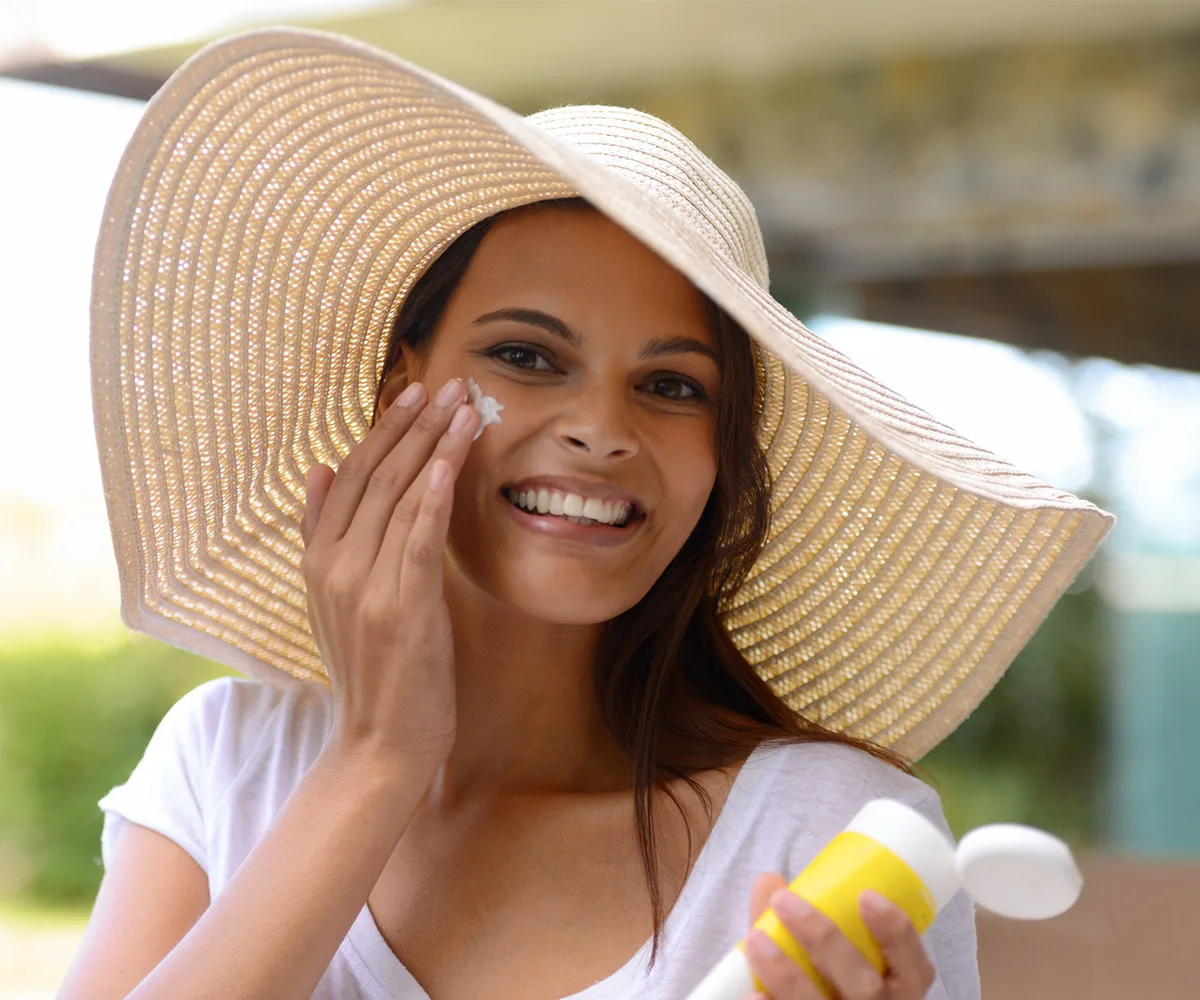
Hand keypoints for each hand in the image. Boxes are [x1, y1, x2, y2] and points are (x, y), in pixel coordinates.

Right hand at [300, 377, 478, 769]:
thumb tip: (320, 468)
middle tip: (450, 385)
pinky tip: (450, 462)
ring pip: (401, 499)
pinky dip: (432, 499)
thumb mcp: (337, 598)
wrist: (380, 742)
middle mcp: (334, 567)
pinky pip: (416, 541)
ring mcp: (365, 587)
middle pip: (377, 478)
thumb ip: (325, 533)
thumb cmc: (374, 668)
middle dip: (416, 427)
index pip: (352, 476)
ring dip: (436, 448)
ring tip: (466, 408)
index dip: (384, 431)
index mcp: (318, 559)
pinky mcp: (401, 609)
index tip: (414, 393)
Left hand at [742, 873, 935, 999]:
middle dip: (824, 940)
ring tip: (755, 939)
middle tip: (784, 900)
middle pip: (865, 988)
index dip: (896, 932)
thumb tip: (769, 882)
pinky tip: (753, 992)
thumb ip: (801, 923)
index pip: (914, 968)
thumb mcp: (832, 959)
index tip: (866, 896)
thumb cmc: (831, 987)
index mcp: (899, 994)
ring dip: (788, 974)